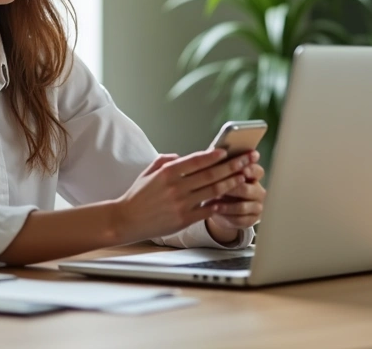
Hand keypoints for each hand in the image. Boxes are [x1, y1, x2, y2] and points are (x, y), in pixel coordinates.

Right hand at [111, 148, 254, 243]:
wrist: (126, 220)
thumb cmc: (137, 196)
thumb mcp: (148, 172)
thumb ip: (165, 160)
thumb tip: (182, 156)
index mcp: (167, 173)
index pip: (196, 161)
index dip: (213, 156)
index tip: (226, 152)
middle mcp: (176, 187)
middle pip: (210, 175)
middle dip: (231, 166)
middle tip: (245, 160)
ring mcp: (181, 204)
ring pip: (212, 191)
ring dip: (230, 183)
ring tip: (242, 177)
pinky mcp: (184, 219)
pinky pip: (207, 211)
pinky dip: (219, 205)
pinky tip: (229, 200)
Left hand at [205, 151, 265, 243]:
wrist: (219, 209)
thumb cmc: (218, 185)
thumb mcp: (218, 173)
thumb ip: (219, 163)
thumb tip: (213, 151)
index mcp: (252, 175)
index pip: (257, 170)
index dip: (250, 169)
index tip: (241, 169)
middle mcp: (257, 190)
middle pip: (249, 188)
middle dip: (233, 187)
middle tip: (220, 186)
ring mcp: (256, 206)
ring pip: (244, 206)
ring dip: (228, 204)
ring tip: (212, 202)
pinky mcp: (251, 220)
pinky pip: (241, 219)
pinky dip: (227, 215)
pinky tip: (215, 211)